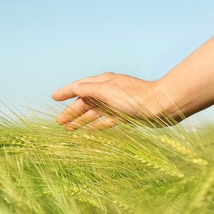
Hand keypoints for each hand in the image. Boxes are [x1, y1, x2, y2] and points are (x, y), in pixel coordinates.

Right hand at [51, 72, 179, 130]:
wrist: (160, 106)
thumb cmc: (133, 97)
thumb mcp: (107, 90)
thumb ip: (89, 90)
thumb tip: (74, 88)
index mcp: (103, 82)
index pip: (79, 86)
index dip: (66, 92)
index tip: (53, 97)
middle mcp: (108, 91)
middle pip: (85, 102)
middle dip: (71, 111)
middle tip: (59, 122)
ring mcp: (116, 104)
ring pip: (94, 112)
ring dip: (81, 120)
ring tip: (69, 129)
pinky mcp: (124, 115)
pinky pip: (105, 120)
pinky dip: (96, 125)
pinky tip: (89, 131)